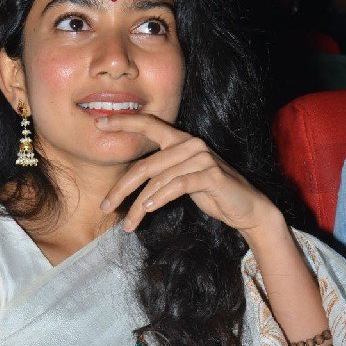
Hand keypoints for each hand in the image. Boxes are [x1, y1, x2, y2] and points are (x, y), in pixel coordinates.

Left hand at [98, 112, 277, 236]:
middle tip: (105, 207)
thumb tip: (133, 184)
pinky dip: (160, 198)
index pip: (149, 125)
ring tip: (129, 223)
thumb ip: (162, 174)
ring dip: (139, 205)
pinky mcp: (210, 175)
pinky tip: (149, 209)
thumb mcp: (182, 180)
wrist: (246, 208)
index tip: (99, 121)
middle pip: (146, 165)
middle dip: (121, 188)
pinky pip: (177, 185)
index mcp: (181, 141)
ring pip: (158, 181)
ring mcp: (201, 158)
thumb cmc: (212, 194)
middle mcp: (190, 144)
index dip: (123, 122)